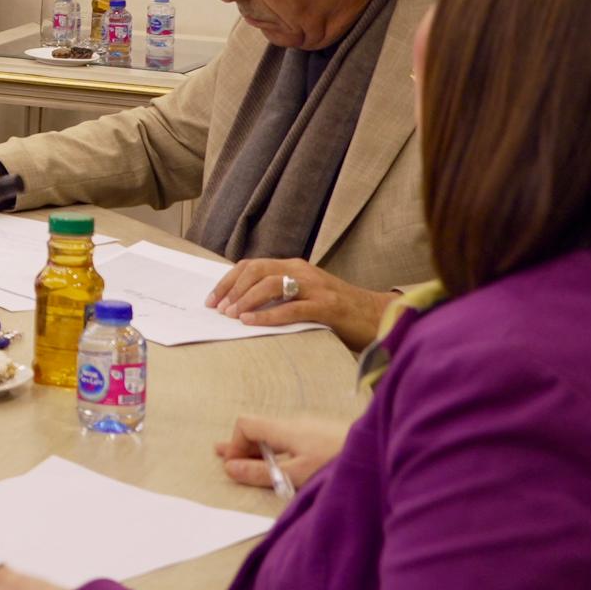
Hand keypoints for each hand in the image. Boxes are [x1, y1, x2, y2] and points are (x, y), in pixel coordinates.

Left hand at [208, 259, 387, 348]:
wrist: (379, 316)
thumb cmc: (337, 310)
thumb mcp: (304, 295)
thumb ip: (279, 294)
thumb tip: (240, 306)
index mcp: (295, 266)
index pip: (252, 266)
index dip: (228, 281)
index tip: (211, 299)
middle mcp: (303, 271)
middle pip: (256, 271)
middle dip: (232, 289)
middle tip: (218, 309)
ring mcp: (316, 287)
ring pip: (271, 286)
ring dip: (245, 301)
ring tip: (230, 315)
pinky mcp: (327, 307)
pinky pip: (291, 308)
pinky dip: (267, 315)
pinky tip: (250, 323)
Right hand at [213, 412, 347, 496]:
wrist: (381, 451)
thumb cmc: (338, 462)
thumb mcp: (296, 474)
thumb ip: (261, 472)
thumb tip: (230, 468)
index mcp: (285, 429)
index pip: (245, 425)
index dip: (236, 444)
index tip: (236, 466)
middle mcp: (296, 423)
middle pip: (260, 429)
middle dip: (243, 446)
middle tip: (223, 457)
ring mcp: (313, 427)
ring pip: (278, 435)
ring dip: (262, 449)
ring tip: (251, 463)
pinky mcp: (327, 435)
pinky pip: (294, 439)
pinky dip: (281, 450)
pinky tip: (285, 461)